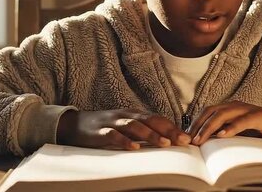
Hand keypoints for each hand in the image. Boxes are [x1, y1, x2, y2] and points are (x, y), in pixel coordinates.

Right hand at [57, 109, 191, 149]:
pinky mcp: (100, 132)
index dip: (173, 127)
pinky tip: (134, 147)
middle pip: (150, 120)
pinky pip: (113, 135)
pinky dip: (124, 141)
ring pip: (135, 126)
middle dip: (168, 130)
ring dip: (151, 135)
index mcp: (134, 114)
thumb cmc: (104, 127)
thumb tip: (166, 141)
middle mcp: (125, 116)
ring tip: (165, 144)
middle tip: (183, 141)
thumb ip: (142, 132)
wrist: (74, 125)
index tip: (188, 138)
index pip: (157, 119)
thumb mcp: (125, 127)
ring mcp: (113, 123)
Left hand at [187, 101, 261, 144]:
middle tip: (190, 140)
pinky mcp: (259, 116)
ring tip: (200, 139)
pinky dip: (231, 128)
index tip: (187, 136)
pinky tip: (222, 135)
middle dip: (199, 125)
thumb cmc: (261, 131)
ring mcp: (247, 109)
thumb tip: (206, 142)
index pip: (208, 112)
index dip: (196, 122)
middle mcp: (236, 105)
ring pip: (223, 114)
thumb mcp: (239, 132)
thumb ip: (225, 133)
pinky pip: (242, 121)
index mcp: (230, 108)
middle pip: (212, 111)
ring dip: (209, 127)